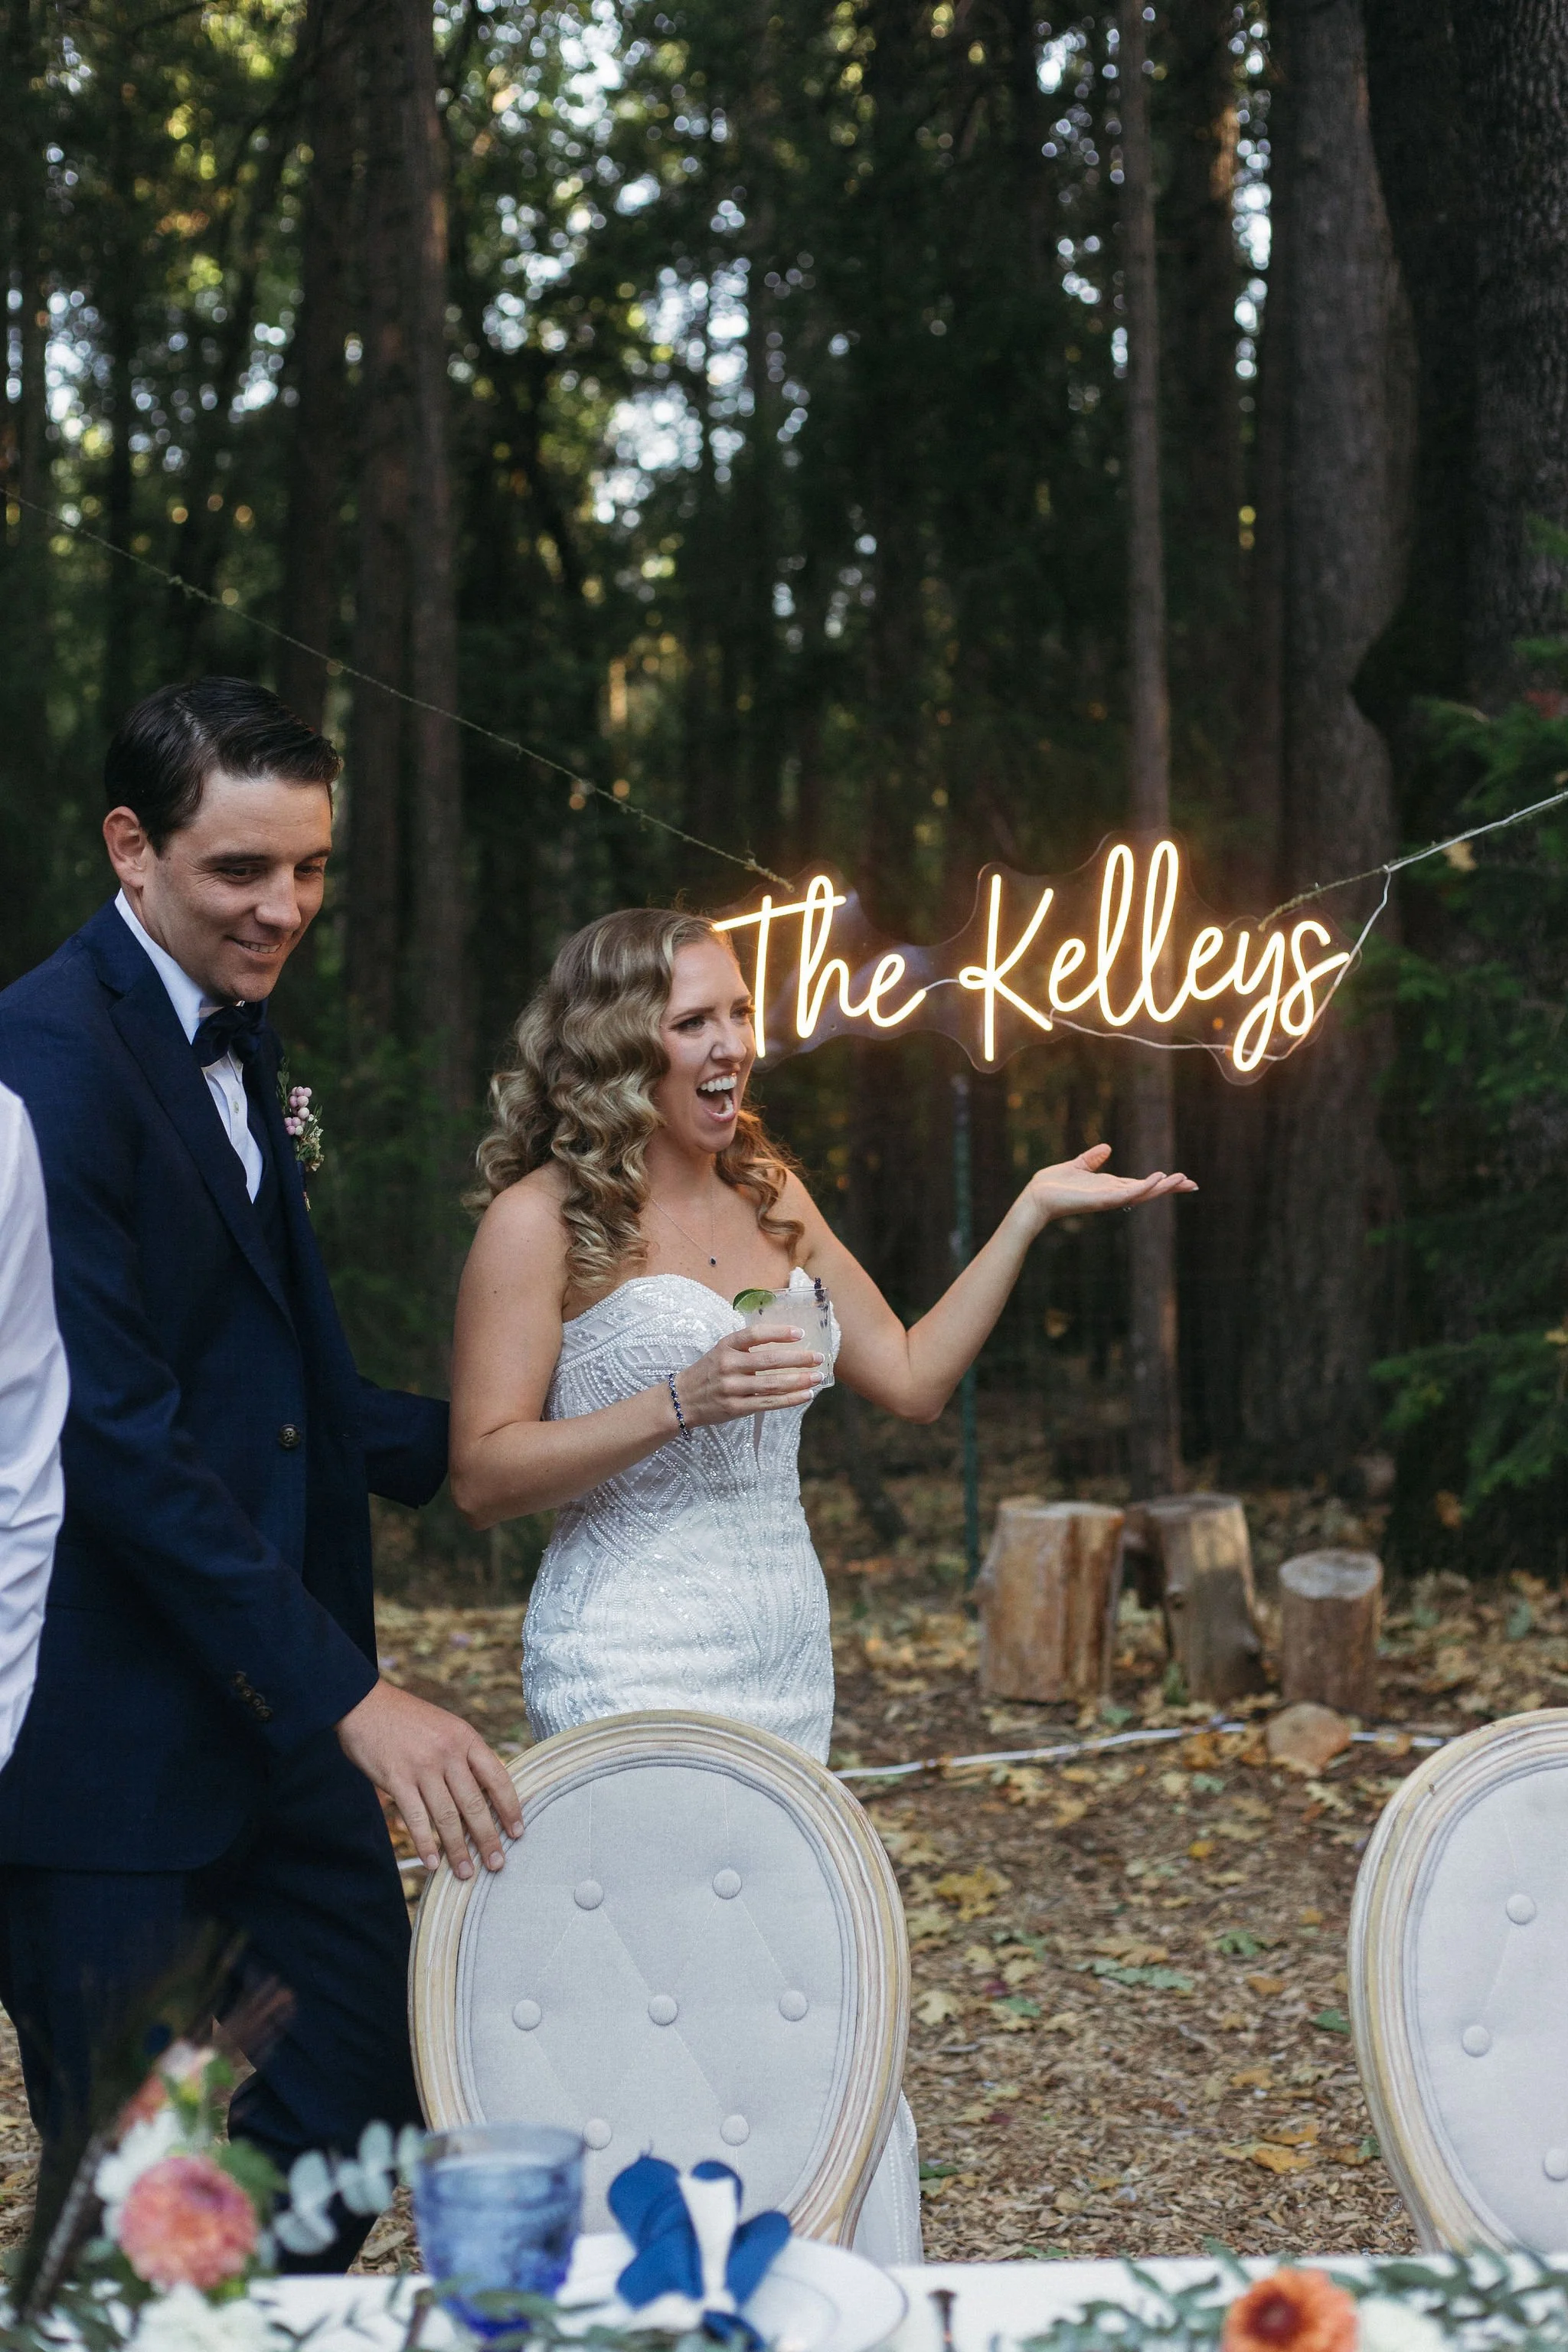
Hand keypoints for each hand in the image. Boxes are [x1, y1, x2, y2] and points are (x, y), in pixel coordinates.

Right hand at [337, 1679, 522, 1879]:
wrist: (365, 1704)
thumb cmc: (409, 1720)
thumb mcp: (447, 1727)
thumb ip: (465, 1757)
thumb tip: (486, 1796)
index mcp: (465, 1738)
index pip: (497, 1777)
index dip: (510, 1808)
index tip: (518, 1833)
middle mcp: (448, 1753)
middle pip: (474, 1803)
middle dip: (488, 1838)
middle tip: (498, 1864)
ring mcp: (421, 1766)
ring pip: (447, 1816)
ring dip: (458, 1849)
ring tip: (466, 1872)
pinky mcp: (396, 1779)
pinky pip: (416, 1817)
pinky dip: (425, 1843)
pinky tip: (432, 1862)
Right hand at [671, 1323, 823, 1429]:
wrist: (682, 1399)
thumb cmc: (708, 1372)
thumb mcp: (721, 1351)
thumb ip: (747, 1347)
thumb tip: (785, 1344)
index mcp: (726, 1346)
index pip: (755, 1334)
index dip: (779, 1332)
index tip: (800, 1333)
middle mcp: (728, 1365)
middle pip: (769, 1360)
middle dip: (798, 1359)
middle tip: (818, 1358)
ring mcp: (732, 1388)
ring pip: (772, 1384)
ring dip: (799, 1380)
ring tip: (817, 1377)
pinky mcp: (736, 1407)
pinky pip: (768, 1403)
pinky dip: (789, 1399)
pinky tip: (805, 1395)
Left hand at [1023, 1142, 1196, 1230]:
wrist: (1036, 1197)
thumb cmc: (1053, 1185)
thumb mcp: (1077, 1166)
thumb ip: (1092, 1159)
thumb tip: (1106, 1148)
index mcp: (1110, 1187)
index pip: (1141, 1184)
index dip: (1161, 1182)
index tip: (1181, 1179)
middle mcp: (1113, 1195)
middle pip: (1148, 1191)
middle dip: (1170, 1188)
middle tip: (1193, 1184)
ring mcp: (1109, 1199)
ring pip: (1143, 1194)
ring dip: (1163, 1188)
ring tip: (1183, 1180)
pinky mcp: (1101, 1200)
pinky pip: (1127, 1194)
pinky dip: (1144, 1187)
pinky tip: (1158, 1178)